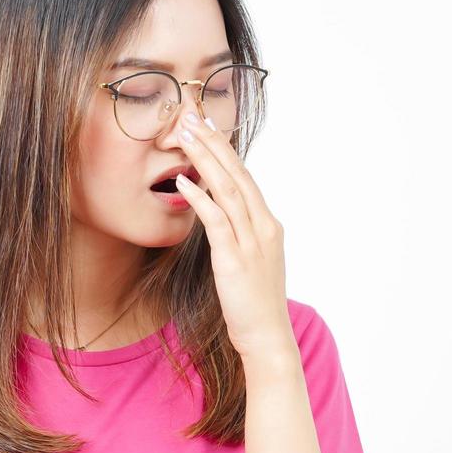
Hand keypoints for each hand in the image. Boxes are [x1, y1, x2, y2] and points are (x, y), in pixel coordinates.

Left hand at [172, 113, 294, 361]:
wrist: (268, 337)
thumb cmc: (256, 304)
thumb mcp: (252, 261)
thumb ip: (240, 235)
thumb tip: (220, 216)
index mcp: (269, 225)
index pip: (245, 178)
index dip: (225, 149)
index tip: (206, 125)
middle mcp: (264, 227)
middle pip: (238, 175)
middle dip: (213, 143)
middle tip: (191, 115)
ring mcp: (252, 242)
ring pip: (228, 190)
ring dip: (205, 160)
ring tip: (184, 135)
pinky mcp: (235, 260)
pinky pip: (217, 221)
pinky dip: (200, 198)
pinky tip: (183, 181)